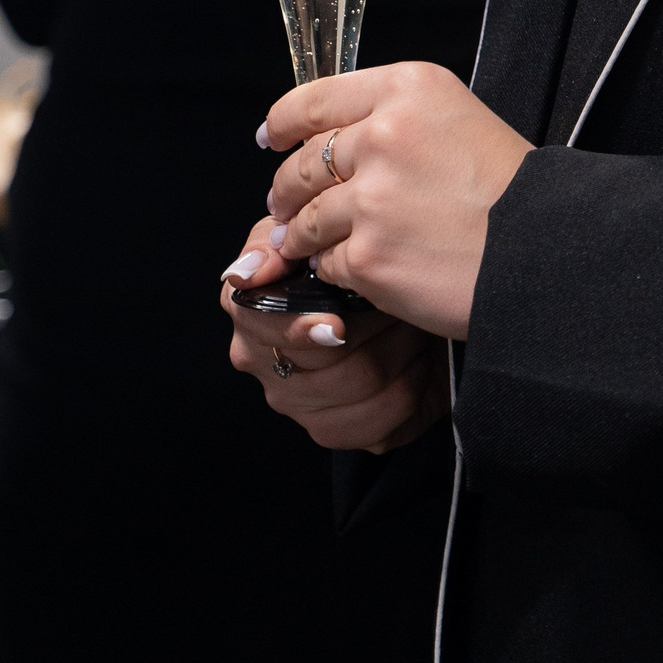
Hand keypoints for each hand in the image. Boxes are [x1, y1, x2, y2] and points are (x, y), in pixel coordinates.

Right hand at [219, 221, 446, 454]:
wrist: (395, 295)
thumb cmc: (345, 260)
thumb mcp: (306, 232)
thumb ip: (271, 244)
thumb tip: (243, 275)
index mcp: (251, 314)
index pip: (263, 329)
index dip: (300, 329)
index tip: (337, 325)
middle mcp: (266, 366)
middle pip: (325, 364)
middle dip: (375, 328)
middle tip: (403, 303)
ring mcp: (299, 404)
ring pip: (359, 388)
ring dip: (401, 353)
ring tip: (416, 324)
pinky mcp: (337, 430)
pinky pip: (378, 425)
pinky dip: (412, 389)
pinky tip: (420, 363)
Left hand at [245, 60, 532, 340]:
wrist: (548, 249)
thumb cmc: (512, 190)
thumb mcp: (458, 120)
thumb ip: (394, 121)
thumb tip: (322, 141)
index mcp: (410, 89)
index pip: (314, 99)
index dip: (283, 123)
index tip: (272, 138)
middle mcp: (386, 134)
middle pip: (303, 161)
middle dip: (287, 189)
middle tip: (288, 205)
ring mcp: (373, 197)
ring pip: (306, 216)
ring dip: (303, 234)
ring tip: (313, 242)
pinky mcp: (369, 254)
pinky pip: (326, 262)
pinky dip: (336, 269)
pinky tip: (361, 268)